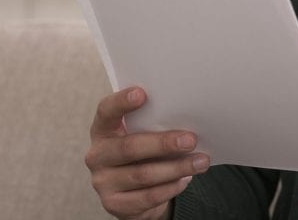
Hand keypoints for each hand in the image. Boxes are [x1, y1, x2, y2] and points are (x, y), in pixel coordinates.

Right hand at [85, 87, 210, 219]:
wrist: (131, 194)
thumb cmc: (141, 154)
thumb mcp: (141, 136)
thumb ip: (152, 125)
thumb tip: (186, 120)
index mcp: (102, 130)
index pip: (106, 112)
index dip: (121, 102)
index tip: (142, 94)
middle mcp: (97, 155)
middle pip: (130, 147)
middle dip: (163, 143)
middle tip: (191, 140)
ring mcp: (102, 182)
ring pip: (143, 175)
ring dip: (176, 168)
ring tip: (200, 161)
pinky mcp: (113, 204)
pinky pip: (147, 197)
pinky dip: (170, 188)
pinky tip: (185, 180)